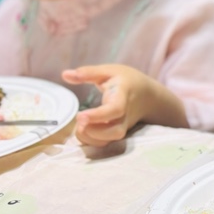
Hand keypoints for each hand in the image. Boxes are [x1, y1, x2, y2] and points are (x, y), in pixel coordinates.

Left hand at [63, 64, 182, 145]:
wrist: (148, 95)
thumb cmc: (127, 80)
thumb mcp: (109, 71)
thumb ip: (88, 73)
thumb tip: (65, 74)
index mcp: (122, 96)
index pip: (115, 109)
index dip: (98, 115)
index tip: (80, 115)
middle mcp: (125, 115)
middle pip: (115, 132)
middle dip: (94, 131)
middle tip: (79, 120)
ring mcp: (122, 126)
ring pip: (109, 140)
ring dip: (90, 137)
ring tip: (79, 126)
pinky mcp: (117, 132)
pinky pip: (105, 143)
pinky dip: (91, 141)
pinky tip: (83, 130)